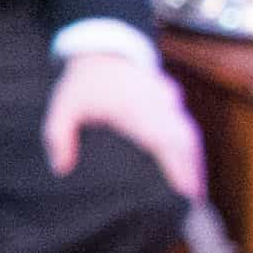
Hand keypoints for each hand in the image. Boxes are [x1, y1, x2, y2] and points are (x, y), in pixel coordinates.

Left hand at [45, 49, 203, 197]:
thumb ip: (58, 136)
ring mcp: (168, 100)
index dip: (177, 165)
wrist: (103, 50)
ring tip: (194, 194)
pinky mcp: (172, 99)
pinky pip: (187, 126)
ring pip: (190, 134)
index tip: (185, 191)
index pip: (163, 138)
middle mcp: (157, 103)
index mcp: (134, 107)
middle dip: (192, 170)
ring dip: (194, 162)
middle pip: (185, 140)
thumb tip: (61, 169)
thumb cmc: (82, 84)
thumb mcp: (63, 106)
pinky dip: (190, 149)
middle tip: (192, 202)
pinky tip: (190, 169)